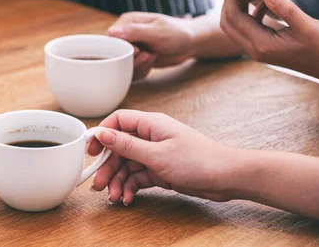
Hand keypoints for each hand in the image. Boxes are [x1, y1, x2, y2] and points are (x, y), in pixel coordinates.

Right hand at [88, 110, 238, 204]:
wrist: (227, 178)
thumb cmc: (199, 160)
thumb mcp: (157, 154)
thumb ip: (127, 145)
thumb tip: (102, 133)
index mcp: (150, 124)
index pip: (117, 122)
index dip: (102, 135)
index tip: (91, 152)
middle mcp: (151, 137)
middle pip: (119, 148)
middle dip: (107, 167)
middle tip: (98, 184)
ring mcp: (155, 154)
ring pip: (127, 165)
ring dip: (117, 181)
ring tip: (114, 196)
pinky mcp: (160, 169)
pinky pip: (138, 177)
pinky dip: (130, 187)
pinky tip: (127, 197)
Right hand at [107, 13, 194, 79]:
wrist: (190, 44)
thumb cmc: (177, 33)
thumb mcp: (157, 32)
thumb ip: (134, 32)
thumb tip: (110, 32)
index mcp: (126, 22)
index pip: (110, 39)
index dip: (121, 49)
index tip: (138, 50)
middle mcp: (125, 35)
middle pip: (114, 54)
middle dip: (132, 60)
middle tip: (149, 55)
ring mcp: (129, 47)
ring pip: (121, 65)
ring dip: (138, 66)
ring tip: (152, 57)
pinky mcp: (135, 59)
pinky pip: (129, 71)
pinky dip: (140, 72)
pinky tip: (151, 64)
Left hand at [215, 0, 318, 79]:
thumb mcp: (307, 26)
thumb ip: (285, 9)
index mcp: (262, 45)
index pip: (234, 19)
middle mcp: (255, 50)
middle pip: (228, 24)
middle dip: (227, 3)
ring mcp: (258, 51)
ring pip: (237, 27)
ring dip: (239, 8)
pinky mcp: (264, 48)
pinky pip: (249, 30)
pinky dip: (251, 15)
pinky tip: (265, 5)